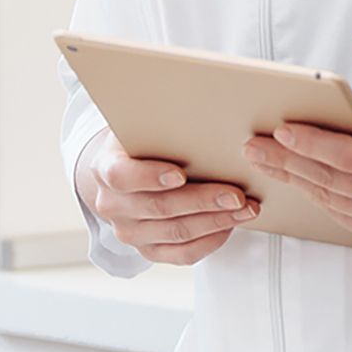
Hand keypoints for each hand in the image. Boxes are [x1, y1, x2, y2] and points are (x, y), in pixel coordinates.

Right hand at [78, 126, 262, 265]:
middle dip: (203, 201)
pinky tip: (230, 225)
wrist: (125, 171)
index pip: (122, 176)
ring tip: (245, 209)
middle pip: (159, 208)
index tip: (180, 174)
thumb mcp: (144, 123)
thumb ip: (163, 120)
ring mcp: (130, 232)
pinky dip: (210, 241)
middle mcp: (113, 205)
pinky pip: (181, 254)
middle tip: (236, 194)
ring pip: (176, 233)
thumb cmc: (143, 141)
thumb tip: (201, 98)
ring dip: (216, 221)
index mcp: (106, 168)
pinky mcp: (148, 250)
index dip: (150, 177)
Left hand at [240, 34, 351, 249]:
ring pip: (329, 201)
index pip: (346, 158)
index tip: (281, 130)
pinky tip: (294, 179)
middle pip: (328, 181)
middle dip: (287, 162)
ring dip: (294, 179)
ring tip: (263, 159)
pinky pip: (340, 215)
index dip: (311, 145)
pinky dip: (315, 195)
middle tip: (253, 144)